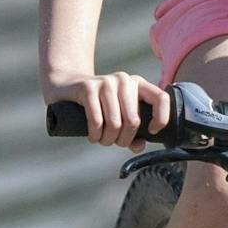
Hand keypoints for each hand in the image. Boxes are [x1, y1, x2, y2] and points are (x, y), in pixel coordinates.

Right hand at [50, 70, 173, 146]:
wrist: (67, 87)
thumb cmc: (99, 107)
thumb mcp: (119, 117)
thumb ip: (133, 133)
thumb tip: (140, 146)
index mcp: (138, 85)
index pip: (161, 98)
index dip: (161, 118)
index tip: (151, 132)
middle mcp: (125, 80)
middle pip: (133, 120)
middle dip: (122, 139)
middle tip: (113, 142)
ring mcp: (106, 82)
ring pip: (115, 123)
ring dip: (107, 140)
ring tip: (101, 140)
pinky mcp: (88, 87)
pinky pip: (96, 120)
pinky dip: (95, 135)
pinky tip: (93, 137)